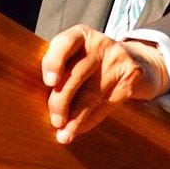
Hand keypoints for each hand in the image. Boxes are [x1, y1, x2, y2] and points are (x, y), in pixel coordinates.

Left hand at [41, 24, 169, 143]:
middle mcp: (100, 44)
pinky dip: (89, 121)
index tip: (49, 82)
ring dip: (75, 119)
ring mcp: (117, 59)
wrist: (134, 60)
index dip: (54, 62)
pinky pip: (106, 104)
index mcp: (81, 34)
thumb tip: (34, 103)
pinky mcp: (130, 77)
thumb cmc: (91, 62)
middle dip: (61, 101)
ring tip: (64, 134)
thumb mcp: (77, 55)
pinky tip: (79, 129)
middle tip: (55, 121)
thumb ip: (59, 70)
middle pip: (76, 74)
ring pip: (91, 95)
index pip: (65, 43)